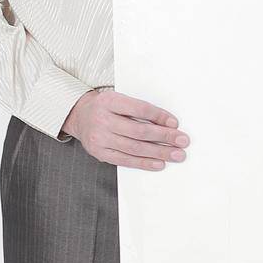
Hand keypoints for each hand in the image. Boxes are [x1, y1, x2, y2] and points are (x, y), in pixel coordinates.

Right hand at [60, 89, 189, 170]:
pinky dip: (144, 163)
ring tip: (176, 154)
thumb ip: (139, 109)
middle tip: (183, 141)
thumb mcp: (119, 99)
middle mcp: (103, 120)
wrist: (80, 116)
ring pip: (134, 148)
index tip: (175, 123)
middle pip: (139, 131)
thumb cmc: (106, 107)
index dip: (159, 116)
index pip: (139, 109)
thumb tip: (168, 123)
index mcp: (110, 101)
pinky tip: (159, 163)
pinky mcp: (100, 153)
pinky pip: (125, 160)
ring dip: (159, 152)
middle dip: (164, 137)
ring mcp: (100, 139)